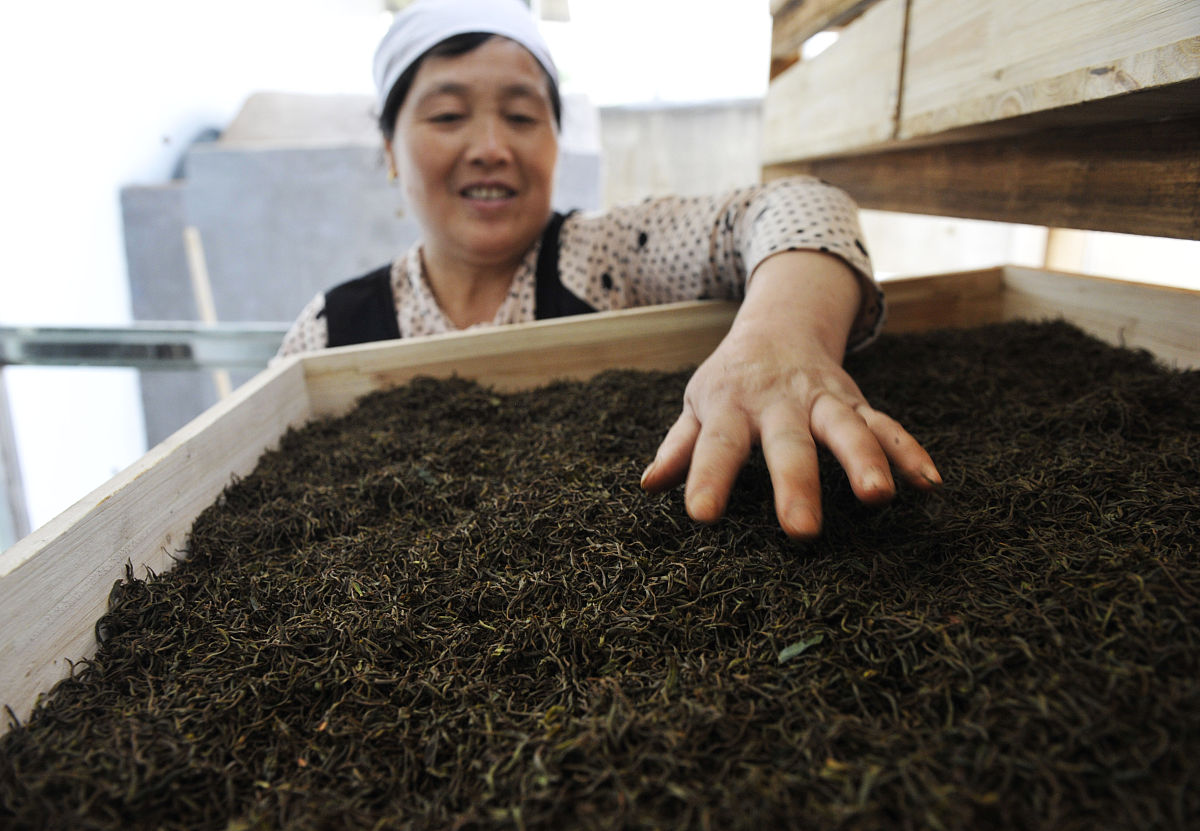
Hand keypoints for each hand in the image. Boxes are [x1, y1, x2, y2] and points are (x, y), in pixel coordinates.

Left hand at [638, 251, 940, 539]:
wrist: (780, 323)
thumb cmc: (731, 378)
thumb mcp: (698, 404)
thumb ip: (680, 446)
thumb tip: (649, 484)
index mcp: (732, 405)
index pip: (717, 444)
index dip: (708, 478)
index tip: (701, 515)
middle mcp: (781, 402)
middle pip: (789, 444)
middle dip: (797, 484)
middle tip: (801, 530)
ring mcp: (824, 401)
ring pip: (848, 429)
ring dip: (865, 461)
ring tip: (878, 497)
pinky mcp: (857, 403)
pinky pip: (888, 427)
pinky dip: (910, 452)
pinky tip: (930, 484)